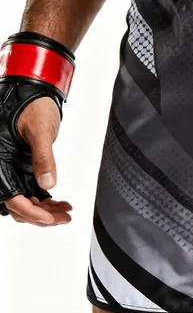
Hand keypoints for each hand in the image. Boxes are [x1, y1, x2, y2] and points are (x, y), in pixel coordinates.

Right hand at [4, 97, 71, 224]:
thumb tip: (48, 183)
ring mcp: (12, 170)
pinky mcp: (22, 168)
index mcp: (0, 162)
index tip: (51, 218)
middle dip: (41, 216)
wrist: (34, 93)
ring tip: (66, 212)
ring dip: (44, 210)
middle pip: (17, 205)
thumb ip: (43, 157)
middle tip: (65, 218)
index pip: (12, 198)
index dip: (30, 212)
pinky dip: (44, 200)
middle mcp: (3, 169)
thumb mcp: (40, 130)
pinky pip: (29, 191)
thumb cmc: (32, 106)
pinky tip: (60, 202)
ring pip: (24, 201)